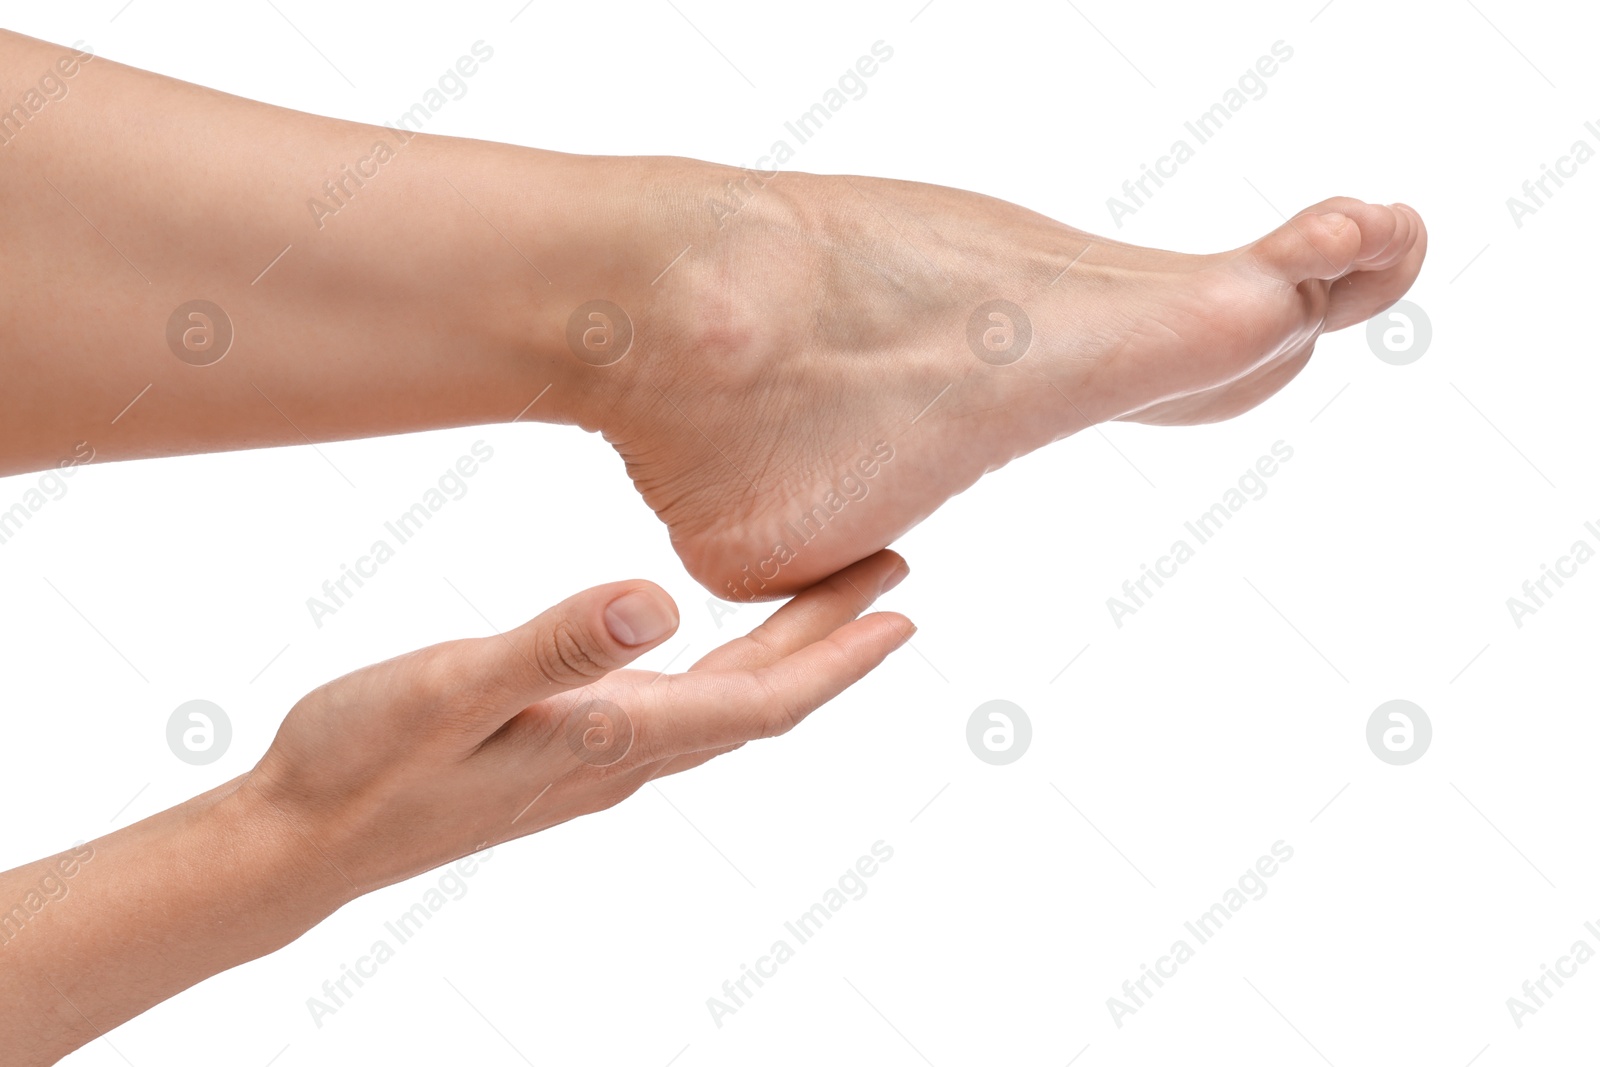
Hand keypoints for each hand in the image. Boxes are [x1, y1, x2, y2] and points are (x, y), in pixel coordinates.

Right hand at [239, 550, 912, 895]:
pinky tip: (704, 647)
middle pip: (756, 699)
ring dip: (782, 653)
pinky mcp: (560, 751)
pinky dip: (719, 666)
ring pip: (719, 703)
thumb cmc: (363, 761)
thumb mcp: (452, 688)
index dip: (838, 656)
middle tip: (890, 581)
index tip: (901, 609)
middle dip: (831, 641)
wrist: (301, 837)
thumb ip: (555, 646)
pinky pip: (673, 707)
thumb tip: (660, 603)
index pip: (760, 700)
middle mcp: (620, 755)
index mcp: (613, 736)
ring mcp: (592, 758)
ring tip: (824, 604)